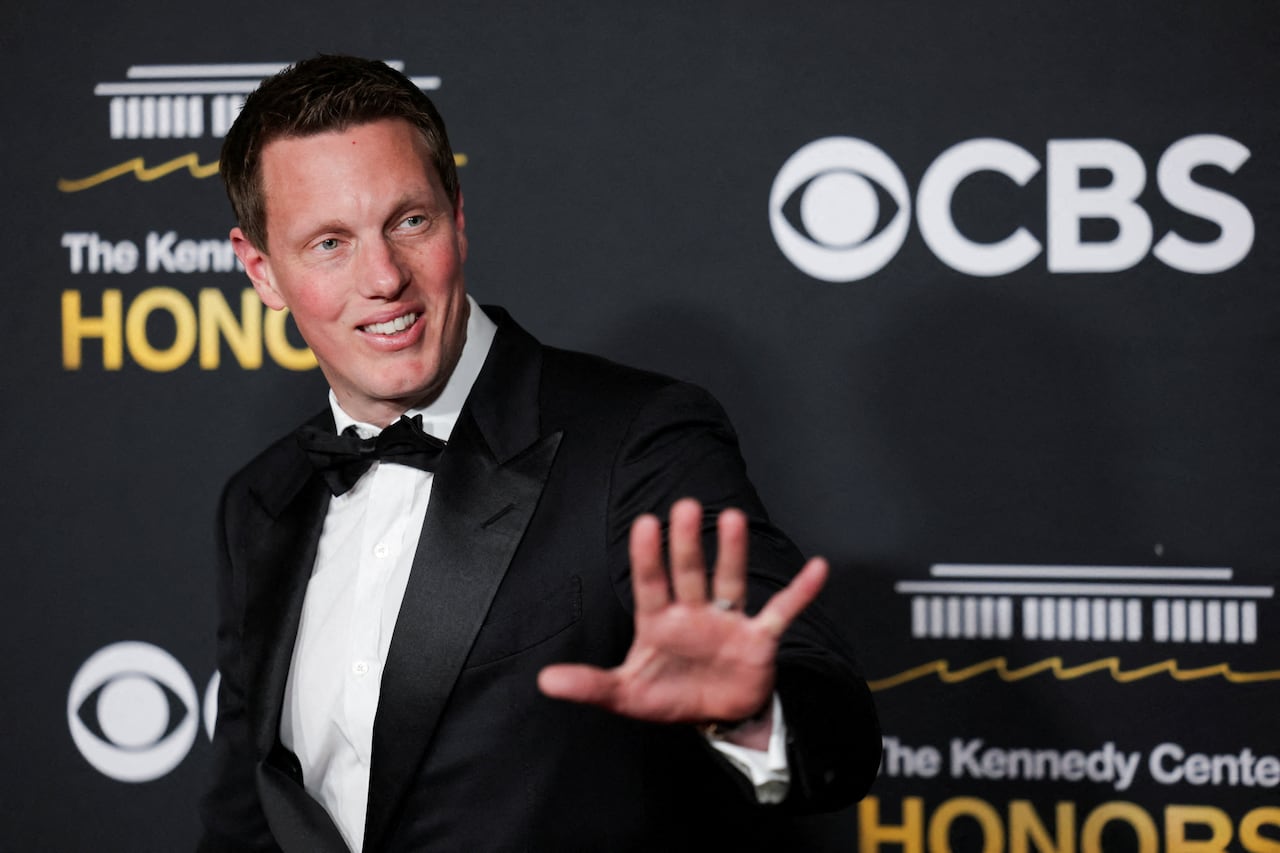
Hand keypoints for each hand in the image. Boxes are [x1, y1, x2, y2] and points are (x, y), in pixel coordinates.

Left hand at [537, 498, 827, 734]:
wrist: (717, 718)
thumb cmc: (668, 696)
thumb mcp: (625, 694)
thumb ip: (590, 685)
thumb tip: (545, 680)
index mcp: (659, 621)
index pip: (650, 583)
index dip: (648, 556)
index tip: (645, 524)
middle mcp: (693, 612)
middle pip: (689, 572)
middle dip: (687, 543)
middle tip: (684, 507)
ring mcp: (727, 622)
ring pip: (729, 580)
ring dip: (732, 552)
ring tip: (734, 517)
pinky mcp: (758, 639)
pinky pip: (781, 611)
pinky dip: (800, 593)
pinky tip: (816, 569)